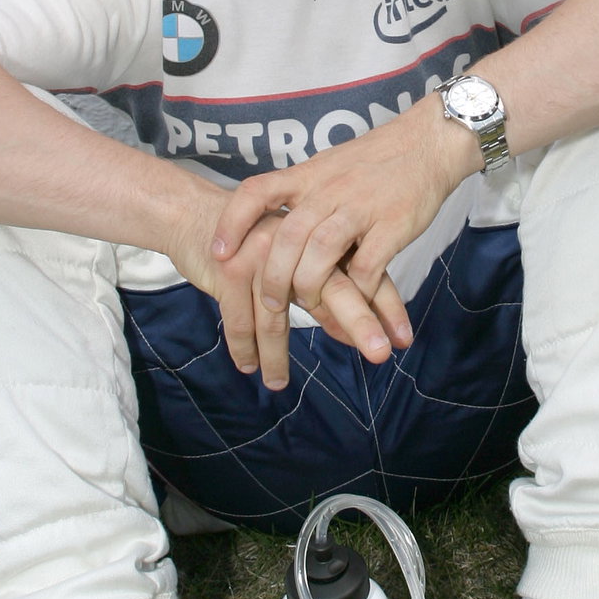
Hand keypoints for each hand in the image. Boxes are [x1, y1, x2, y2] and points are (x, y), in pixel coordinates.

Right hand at [161, 176, 406, 392]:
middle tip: (380, 354)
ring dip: (276, 358)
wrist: (196, 214)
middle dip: (359, 325)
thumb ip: (330, 289)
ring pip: (277, 319)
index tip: (402, 342)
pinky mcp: (231, 270)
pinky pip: (240, 322)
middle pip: (335, 290)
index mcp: (321, 239)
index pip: (363, 275)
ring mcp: (264, 256)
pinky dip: (244, 348)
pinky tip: (249, 366)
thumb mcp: (297, 260)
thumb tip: (355, 333)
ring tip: (278, 384)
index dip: (385, 308)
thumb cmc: (255, 242)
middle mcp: (299, 245)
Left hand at [210, 94, 480, 339]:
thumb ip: (303, 195)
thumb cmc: (377, 160)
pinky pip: (366, 267)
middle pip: (287, 236)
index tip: (218, 253)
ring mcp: (360, 208)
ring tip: (308, 309)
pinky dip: (356, 292)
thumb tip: (273, 230)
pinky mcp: (392, 226)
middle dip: (272, 276)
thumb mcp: (329, 166)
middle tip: (267, 303)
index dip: (232, 223)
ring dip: (309, 289)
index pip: (257, 191)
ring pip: (321, 254)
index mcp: (309, 175)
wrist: (430, 143)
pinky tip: (355, 301)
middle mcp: (329, 190)